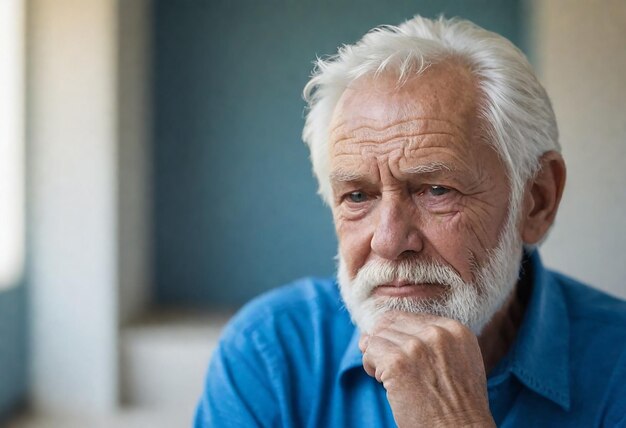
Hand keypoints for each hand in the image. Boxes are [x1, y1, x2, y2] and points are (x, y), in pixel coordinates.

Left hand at [359, 312, 494, 427]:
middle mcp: (437, 332)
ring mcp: (416, 346)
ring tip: (391, 378)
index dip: (394, 335)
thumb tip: (371, 334)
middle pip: (388, 323)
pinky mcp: (398, 363)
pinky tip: (385, 383)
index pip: (405, 316)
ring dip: (377, 358)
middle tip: (390, 368)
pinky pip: (370, 352)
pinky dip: (372, 367)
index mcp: (454, 329)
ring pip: (376, 337)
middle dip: (383, 344)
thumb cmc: (456, 404)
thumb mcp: (457, 360)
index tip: (399, 356)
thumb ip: (426, 341)